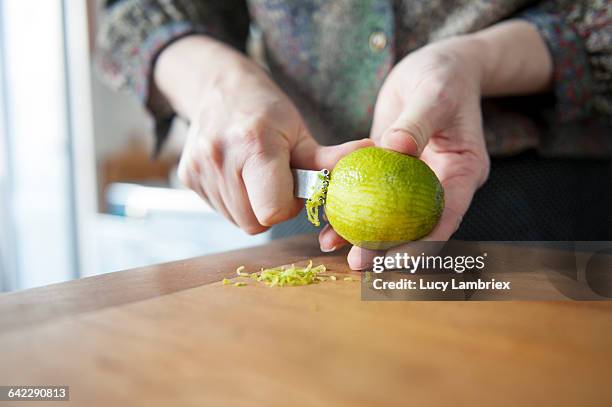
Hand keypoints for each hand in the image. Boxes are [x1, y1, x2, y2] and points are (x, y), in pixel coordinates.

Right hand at [158, 36, 370, 233]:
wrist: (218, 88)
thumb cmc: (266, 110)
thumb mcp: (301, 131)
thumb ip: (330, 158)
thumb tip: (372, 156)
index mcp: (255, 146)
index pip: (272, 211)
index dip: (286, 207)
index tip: (292, 187)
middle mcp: (221, 159)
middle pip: (254, 222)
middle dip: (271, 208)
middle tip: (276, 181)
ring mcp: (199, 170)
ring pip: (237, 220)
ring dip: (253, 206)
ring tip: (257, 175)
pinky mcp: (186, 177)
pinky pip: (220, 210)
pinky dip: (235, 200)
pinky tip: (239, 175)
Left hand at [319, 38, 489, 267]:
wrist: (434, 67)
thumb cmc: (443, 77)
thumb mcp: (434, 94)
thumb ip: (418, 122)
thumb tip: (396, 148)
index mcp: (462, 171)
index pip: (446, 215)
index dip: (424, 241)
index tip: (399, 259)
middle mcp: (439, 183)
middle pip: (416, 225)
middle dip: (388, 248)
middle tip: (358, 263)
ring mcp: (413, 180)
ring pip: (390, 216)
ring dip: (363, 233)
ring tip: (332, 247)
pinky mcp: (390, 172)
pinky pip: (370, 195)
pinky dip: (350, 207)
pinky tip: (326, 221)